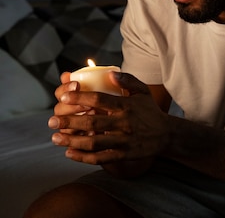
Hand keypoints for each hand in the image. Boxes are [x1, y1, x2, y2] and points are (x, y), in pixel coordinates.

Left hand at [48, 72, 169, 165]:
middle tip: (51, 120)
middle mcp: (124, 123)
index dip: (80, 98)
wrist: (166, 135)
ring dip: (72, 141)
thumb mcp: (143, 92)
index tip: (63, 97)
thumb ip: (128, 81)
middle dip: (69, 121)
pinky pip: (100, 158)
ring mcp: (124, 140)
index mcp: (127, 106)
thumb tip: (111, 73)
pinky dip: (83, 158)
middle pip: (92, 122)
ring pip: (93, 142)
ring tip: (55, 138)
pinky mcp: (123, 154)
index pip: (100, 100)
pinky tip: (69, 154)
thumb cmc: (150, 111)